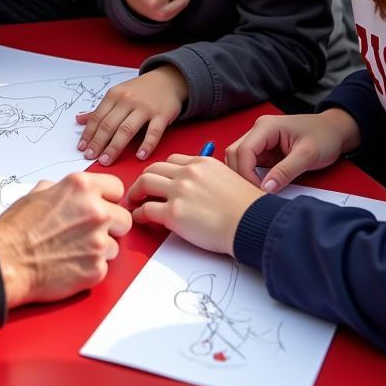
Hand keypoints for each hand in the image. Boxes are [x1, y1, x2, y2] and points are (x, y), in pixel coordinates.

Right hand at [0, 173, 131, 307]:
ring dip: (100, 249)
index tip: (101, 207)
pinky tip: (69, 264)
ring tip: (73, 250)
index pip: (117, 189)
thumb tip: (75, 193)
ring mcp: (99, 241)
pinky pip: (103, 266)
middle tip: (87, 233)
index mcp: (82, 187)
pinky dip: (89, 268)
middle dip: (110, 226)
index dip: (107, 199)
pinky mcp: (97, 269)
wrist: (6, 261)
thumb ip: (66, 190)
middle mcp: (96, 211)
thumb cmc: (18, 227)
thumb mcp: (40, 192)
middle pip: (124, 219)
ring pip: (115, 245)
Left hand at [75, 65, 187, 164]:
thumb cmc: (139, 91)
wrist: (168, 80)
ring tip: (106, 160)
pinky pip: (153, 132)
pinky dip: (146, 145)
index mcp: (114, 95)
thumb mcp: (118, 95)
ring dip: (115, 147)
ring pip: (127, 129)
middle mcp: (128, 100)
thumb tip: (78, 119)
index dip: (88, 134)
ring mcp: (145, 107)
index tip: (82, 148)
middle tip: (90, 157)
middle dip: (98, 143)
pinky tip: (139, 156)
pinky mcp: (162, 115)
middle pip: (109, 125)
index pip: (97, 117)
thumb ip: (100, 110)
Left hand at [127, 154, 264, 255]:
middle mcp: (187, 173)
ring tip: (133, 202)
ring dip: (135, 192)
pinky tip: (140, 218)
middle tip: (139, 190)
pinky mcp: (173, 213)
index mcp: (201, 163)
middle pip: (153, 169)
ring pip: (144, 183)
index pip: (171, 161)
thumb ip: (209, 178)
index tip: (157, 180)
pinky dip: (139, 213)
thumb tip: (198, 188)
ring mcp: (178, 191)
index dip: (161, 171)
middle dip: (143, 179)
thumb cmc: (247, 208)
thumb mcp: (229, 178)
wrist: (252, 223)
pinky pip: (146, 210)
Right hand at [224, 109, 362, 192]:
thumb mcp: (308, 155)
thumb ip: (286, 171)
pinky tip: (260, 186)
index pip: (243, 151)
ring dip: (244, 175)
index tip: (258, 191)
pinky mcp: (264, 150)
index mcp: (266, 126)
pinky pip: (249, 163)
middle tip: (254, 194)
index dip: (246, 173)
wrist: (334, 131)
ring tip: (257, 191)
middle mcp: (258, 130)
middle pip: (234, 153)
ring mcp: (259, 140)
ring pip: (239, 159)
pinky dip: (251, 175)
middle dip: (241, 175)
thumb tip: (266, 188)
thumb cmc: (324, 136)